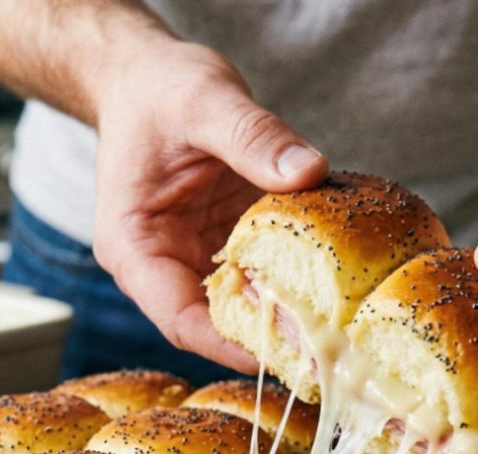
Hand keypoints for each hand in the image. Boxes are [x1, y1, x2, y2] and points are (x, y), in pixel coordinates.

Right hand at [91, 45, 327, 370]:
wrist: (146, 77)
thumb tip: (310, 172)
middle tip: (331, 352)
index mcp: (134, 248)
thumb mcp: (204, 101)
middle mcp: (162, 264)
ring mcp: (197, 256)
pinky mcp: (228, 242)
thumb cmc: (158, 89)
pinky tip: (340, 286)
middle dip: (272, 339)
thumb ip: (253, 136)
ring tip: (344, 332)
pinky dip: (298, 279)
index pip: (181, 319)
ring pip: (244, 304)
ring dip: (290, 316)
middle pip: (215, 324)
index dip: (232, 345)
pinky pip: (264, 271)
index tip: (288, 353)